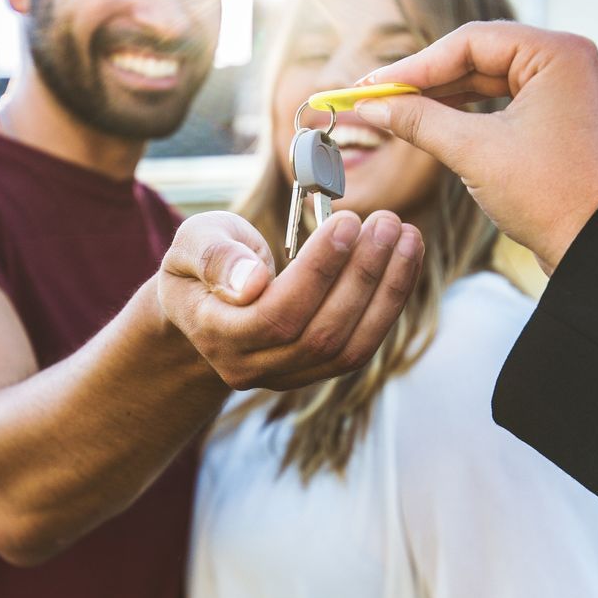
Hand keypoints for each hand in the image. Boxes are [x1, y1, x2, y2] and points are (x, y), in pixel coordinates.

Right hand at [156, 207, 422, 390]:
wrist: (203, 306)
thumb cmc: (201, 263)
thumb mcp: (191, 243)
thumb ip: (214, 257)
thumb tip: (252, 281)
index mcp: (214, 333)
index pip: (275, 314)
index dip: (318, 272)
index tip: (346, 221)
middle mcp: (249, 366)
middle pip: (319, 334)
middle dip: (362, 275)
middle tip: (387, 221)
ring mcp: (285, 375)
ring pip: (349, 348)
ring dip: (386, 291)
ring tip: (407, 235)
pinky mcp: (315, 371)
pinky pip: (361, 347)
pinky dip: (389, 304)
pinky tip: (404, 261)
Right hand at [354, 22, 597, 273]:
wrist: (593, 246)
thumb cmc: (549, 197)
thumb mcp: (473, 152)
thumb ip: (418, 121)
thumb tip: (372, 107)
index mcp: (559, 53)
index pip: (471, 42)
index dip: (415, 65)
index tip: (373, 85)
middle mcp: (569, 61)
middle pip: (480, 54)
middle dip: (427, 78)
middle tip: (378, 95)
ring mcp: (568, 88)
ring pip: (491, 77)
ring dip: (444, 93)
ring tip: (398, 108)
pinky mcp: (561, 114)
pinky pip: (506, 99)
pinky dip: (470, 110)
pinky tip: (433, 119)